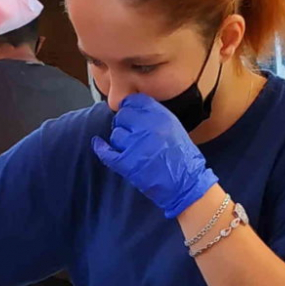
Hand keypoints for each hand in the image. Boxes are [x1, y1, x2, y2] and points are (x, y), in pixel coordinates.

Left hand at [91, 94, 219, 217]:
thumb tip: (135, 111)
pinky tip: (98, 144)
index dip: (130, 107)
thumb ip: (156, 117)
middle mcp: (147, 127)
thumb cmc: (183, 159)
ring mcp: (136, 145)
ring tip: (130, 148)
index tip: (129, 113)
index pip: (135, 101)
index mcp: (161, 116)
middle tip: (130, 133)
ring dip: (120, 140)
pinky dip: (101, 148)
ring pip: (116, 134)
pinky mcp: (127, 163)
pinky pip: (106, 152)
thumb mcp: (174, 128)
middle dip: (124, 123)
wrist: (186, 184)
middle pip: (123, 116)